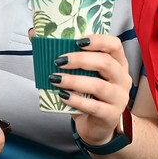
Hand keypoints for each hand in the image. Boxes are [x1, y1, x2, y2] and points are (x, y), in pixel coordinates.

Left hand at [47, 33, 132, 147]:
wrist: (96, 124)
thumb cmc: (88, 94)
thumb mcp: (80, 73)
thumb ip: (63, 54)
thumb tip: (35, 34)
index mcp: (117, 63)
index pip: (114, 45)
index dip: (98, 40)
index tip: (78, 40)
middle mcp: (121, 78)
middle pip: (106, 63)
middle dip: (80, 59)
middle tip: (59, 60)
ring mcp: (119, 98)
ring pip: (99, 86)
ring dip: (74, 80)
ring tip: (55, 79)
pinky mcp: (110, 115)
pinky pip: (93, 106)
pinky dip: (76, 100)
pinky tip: (62, 96)